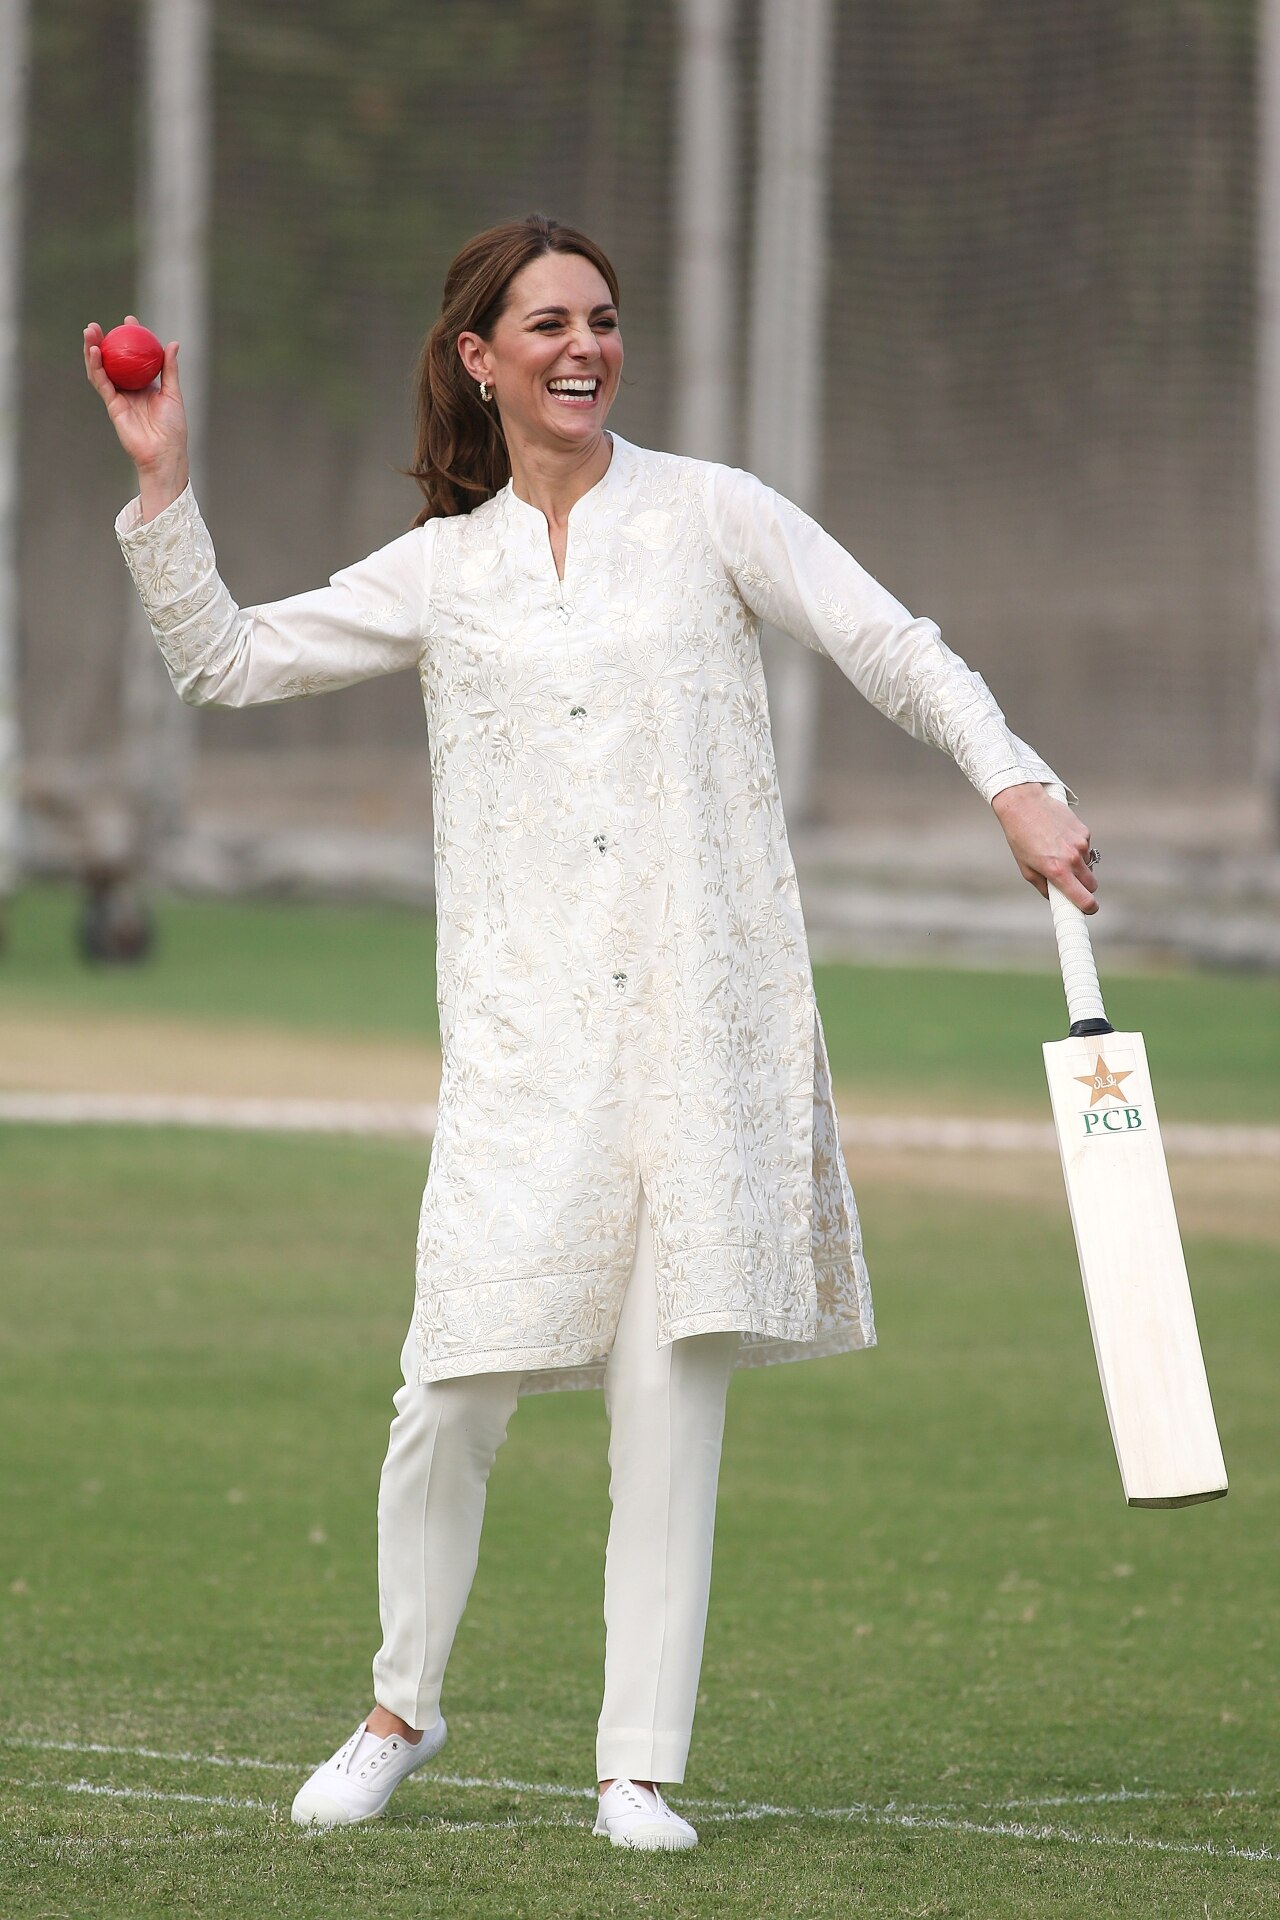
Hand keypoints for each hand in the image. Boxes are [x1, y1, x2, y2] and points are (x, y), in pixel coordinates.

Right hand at [83, 316, 188, 517]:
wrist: (164, 451)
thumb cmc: (173, 427)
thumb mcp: (173, 393)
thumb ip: (170, 369)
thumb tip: (173, 343)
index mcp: (144, 384)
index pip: (134, 357)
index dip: (130, 339)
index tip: (130, 321)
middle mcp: (129, 389)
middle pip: (113, 361)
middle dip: (104, 341)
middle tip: (100, 324)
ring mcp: (119, 396)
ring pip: (102, 369)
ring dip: (93, 349)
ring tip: (89, 331)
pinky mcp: (112, 405)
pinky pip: (102, 383)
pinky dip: (96, 367)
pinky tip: (94, 352)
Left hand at [991, 781, 1098, 913]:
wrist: (1025, 805)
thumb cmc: (1020, 837)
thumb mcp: (1026, 868)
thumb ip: (1044, 887)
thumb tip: (1055, 898)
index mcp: (1058, 871)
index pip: (1084, 898)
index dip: (1088, 907)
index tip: (1088, 909)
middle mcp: (1073, 859)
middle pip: (1091, 884)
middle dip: (1083, 887)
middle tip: (1070, 883)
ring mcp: (1082, 844)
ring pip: (1089, 865)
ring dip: (1079, 866)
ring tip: (1058, 854)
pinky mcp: (1085, 831)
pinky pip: (1086, 848)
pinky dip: (1077, 849)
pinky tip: (1061, 839)